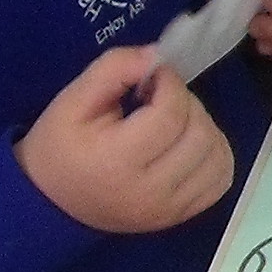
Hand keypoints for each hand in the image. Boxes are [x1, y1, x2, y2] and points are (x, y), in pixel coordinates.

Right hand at [19, 47, 235, 234]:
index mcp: (117, 161)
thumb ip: (114, 68)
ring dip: (205, 126)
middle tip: (161, 98)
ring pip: (217, 156)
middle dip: (188, 102)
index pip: (171, 115)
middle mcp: (149, 191)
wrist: (50, 203)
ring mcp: (168, 209)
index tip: (154, 76)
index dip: (171, 83)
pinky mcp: (179, 216)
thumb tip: (158, 56)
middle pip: (200, 134)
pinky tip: (190, 144)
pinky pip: (220, 181)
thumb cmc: (58, 147)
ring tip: (175, 121)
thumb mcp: (72, 100)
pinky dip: (215, 155)